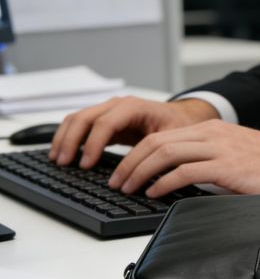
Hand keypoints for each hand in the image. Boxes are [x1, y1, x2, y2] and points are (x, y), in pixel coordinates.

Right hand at [49, 96, 218, 168]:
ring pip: (77, 118)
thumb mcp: (171, 138)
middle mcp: (118, 105)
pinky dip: (69, 137)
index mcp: (134, 107)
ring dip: (64, 138)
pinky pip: (80, 124)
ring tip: (58, 160)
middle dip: (71, 141)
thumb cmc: (178, 126)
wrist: (181, 117)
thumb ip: (154, 151)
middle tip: (64, 164)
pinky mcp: (105, 119)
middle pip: (84, 118)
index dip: (93, 144)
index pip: (106, 123)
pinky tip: (64, 153)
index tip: (86, 165)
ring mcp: (109, 110)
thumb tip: (139, 173)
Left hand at [107, 119, 259, 197]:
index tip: (125, 170)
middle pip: (157, 141)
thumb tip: (186, 183)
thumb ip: (214, 164)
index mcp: (216, 130)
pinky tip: (153, 193)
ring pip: (164, 153)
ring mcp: (220, 148)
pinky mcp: (227, 166)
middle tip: (116, 182)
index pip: (164, 136)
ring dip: (138, 172)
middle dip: (129, 162)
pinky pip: (183, 171)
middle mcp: (214, 134)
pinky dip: (161, 182)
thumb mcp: (241, 160)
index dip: (138, 153)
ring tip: (127, 189)